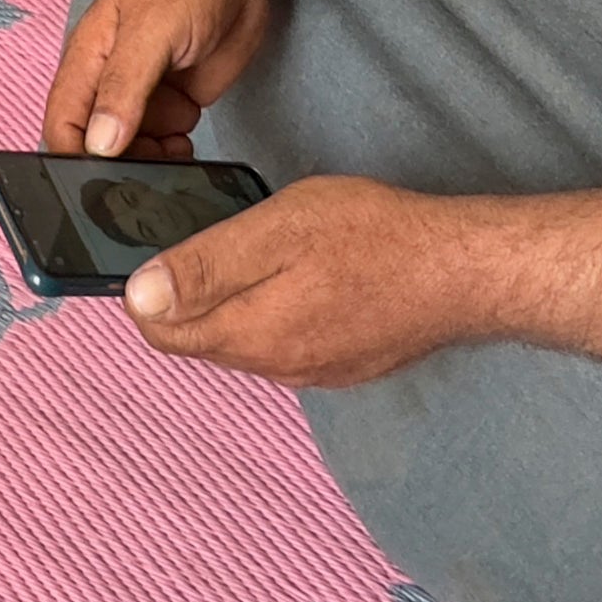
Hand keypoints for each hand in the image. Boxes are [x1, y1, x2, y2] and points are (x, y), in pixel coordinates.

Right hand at [42, 0, 271, 161]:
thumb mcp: (151, 28)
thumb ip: (124, 86)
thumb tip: (98, 145)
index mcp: (87, 61)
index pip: (62, 126)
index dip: (72, 162)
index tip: (98, 190)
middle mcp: (109, 83)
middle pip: (96, 147)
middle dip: (118, 169)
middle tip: (150, 180)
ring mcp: (145, 94)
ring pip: (133, 151)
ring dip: (153, 163)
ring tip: (178, 152)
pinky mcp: (177, 101)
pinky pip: (165, 143)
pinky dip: (175, 155)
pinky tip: (190, 148)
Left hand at [119, 175, 469, 386]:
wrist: (463, 273)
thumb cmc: (373, 238)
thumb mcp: (276, 230)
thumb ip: (205, 267)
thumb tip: (137, 297)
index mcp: (249, 334)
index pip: (162, 332)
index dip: (145, 290)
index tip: (154, 245)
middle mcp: (276, 366)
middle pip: (202, 337)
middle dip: (188, 294)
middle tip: (205, 233)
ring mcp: (313, 371)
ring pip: (245, 339)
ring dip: (234, 301)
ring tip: (255, 248)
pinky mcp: (344, 364)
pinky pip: (287, 342)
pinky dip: (275, 311)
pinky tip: (301, 274)